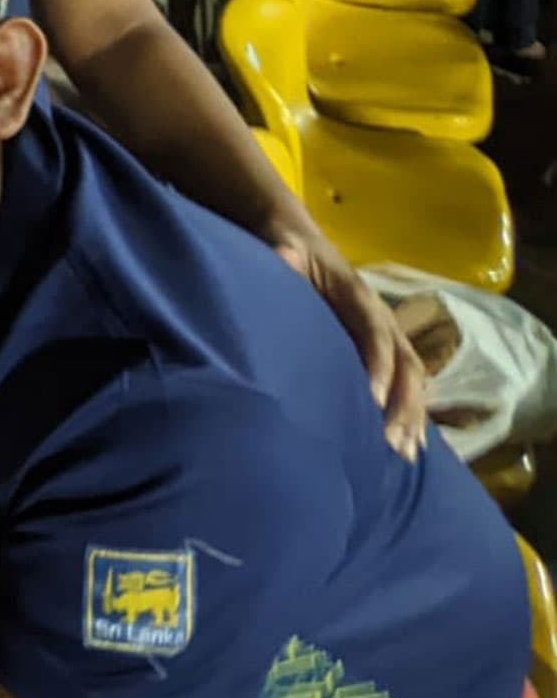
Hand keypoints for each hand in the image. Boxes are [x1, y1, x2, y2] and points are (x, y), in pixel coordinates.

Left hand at [262, 211, 428, 460]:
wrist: (300, 243)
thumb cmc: (290, 251)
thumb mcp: (285, 247)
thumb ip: (286, 256)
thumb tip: (284, 258)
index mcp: (359, 297)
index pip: (376, 334)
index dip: (378, 365)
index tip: (373, 401)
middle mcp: (382, 319)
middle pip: (406, 364)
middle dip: (405, 405)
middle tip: (393, 443)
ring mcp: (387, 337)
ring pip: (413, 380)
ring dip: (413, 417)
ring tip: (405, 454)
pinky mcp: (382, 352)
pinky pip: (406, 385)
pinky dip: (411, 414)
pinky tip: (408, 446)